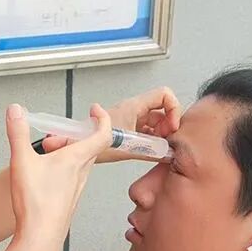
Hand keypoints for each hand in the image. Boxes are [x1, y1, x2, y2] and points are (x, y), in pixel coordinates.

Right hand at [4, 103, 112, 250]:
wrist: (40, 237)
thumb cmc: (36, 203)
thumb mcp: (22, 161)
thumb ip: (18, 134)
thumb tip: (15, 111)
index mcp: (76, 159)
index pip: (102, 134)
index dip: (101, 119)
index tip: (95, 110)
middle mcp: (81, 173)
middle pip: (87, 147)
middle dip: (70, 137)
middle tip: (51, 139)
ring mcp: (76, 187)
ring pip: (78, 162)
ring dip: (64, 153)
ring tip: (42, 156)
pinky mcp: (68, 199)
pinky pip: (71, 176)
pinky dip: (60, 168)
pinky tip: (41, 175)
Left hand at [41, 87, 181, 162]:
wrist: (77, 144)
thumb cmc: (93, 140)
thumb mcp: (127, 148)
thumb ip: (150, 152)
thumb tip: (167, 156)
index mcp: (134, 106)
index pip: (164, 95)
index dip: (174, 109)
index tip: (173, 127)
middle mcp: (133, 109)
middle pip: (162, 109)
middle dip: (168, 125)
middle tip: (166, 140)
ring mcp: (130, 117)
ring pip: (155, 120)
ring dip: (160, 133)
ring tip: (158, 147)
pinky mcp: (127, 127)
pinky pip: (146, 128)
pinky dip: (152, 138)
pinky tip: (150, 149)